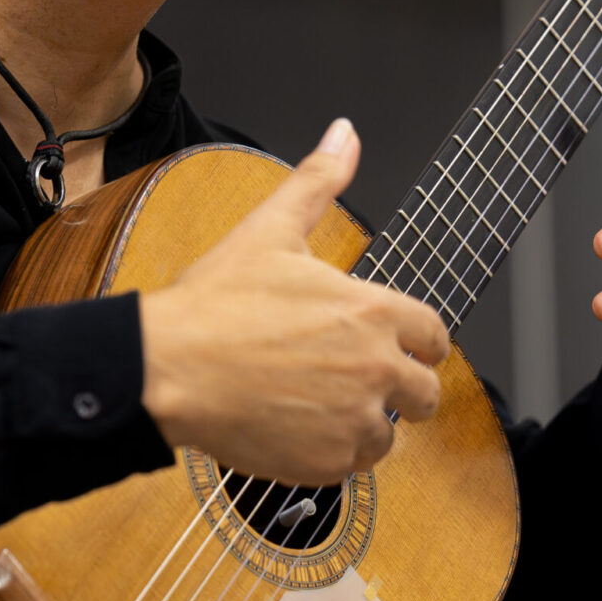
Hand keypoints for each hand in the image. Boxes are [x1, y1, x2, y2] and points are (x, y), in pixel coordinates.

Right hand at [139, 118, 449, 485]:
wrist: (167, 368)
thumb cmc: (214, 303)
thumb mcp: (271, 229)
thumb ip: (319, 181)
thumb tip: (346, 133)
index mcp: (372, 311)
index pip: (434, 335)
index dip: (415, 340)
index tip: (396, 345)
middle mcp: (376, 368)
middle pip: (425, 392)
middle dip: (398, 386)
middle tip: (352, 379)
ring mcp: (353, 421)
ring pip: (388, 433)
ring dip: (363, 423)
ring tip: (315, 403)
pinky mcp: (327, 463)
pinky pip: (352, 467)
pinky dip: (330, 454)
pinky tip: (294, 428)